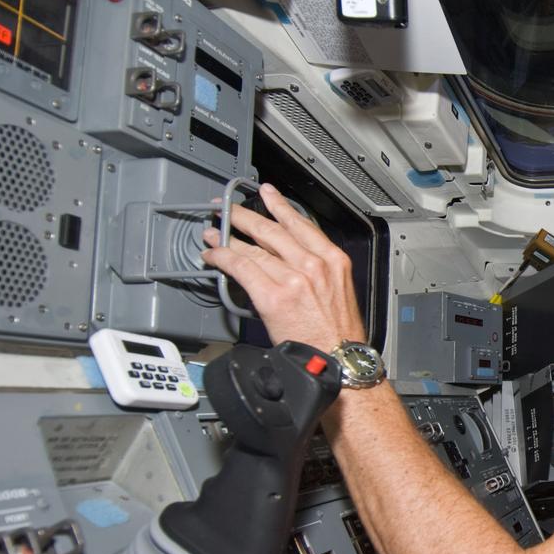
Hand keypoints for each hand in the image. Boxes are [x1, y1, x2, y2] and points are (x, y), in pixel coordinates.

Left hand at [201, 183, 365, 351]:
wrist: (340, 359)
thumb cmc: (340, 333)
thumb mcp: (339, 290)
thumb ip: (317, 270)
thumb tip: (288, 261)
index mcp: (333, 260)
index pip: (301, 224)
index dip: (279, 206)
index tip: (268, 194)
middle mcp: (313, 264)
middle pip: (272, 230)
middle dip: (245, 216)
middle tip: (228, 209)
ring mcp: (293, 279)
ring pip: (253, 249)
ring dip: (228, 238)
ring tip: (214, 233)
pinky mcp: (273, 296)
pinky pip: (241, 268)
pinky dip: (223, 259)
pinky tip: (213, 255)